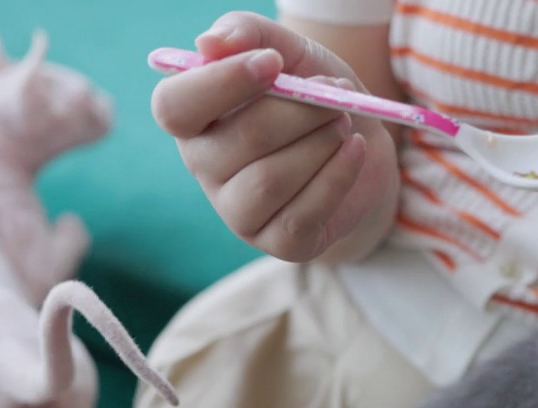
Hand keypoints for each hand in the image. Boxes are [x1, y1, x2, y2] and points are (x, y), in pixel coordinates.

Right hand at [151, 12, 398, 261]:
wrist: (363, 148)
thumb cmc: (314, 97)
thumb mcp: (291, 52)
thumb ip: (249, 33)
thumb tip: (210, 42)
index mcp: (194, 118)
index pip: (174, 106)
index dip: (222, 83)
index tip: (273, 63)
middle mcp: (205, 167)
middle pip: (239, 141)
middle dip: (298, 113)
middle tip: (336, 98)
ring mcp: (238, 212)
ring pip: (269, 181)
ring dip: (319, 145)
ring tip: (345, 124)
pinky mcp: (279, 242)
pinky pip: (302, 214)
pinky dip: (337, 176)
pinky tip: (355, 150)